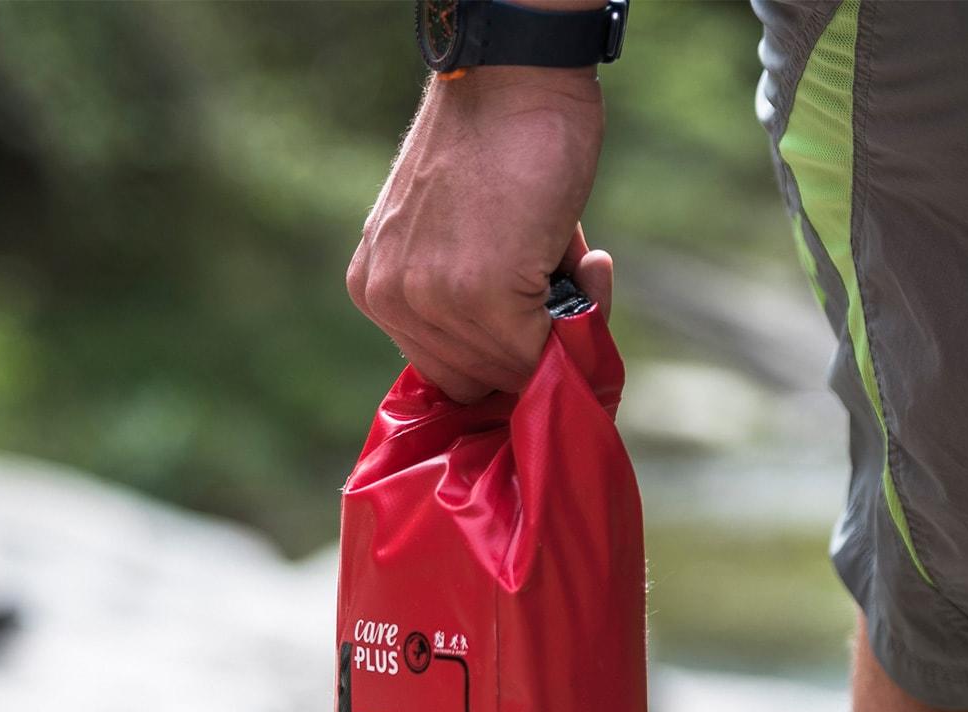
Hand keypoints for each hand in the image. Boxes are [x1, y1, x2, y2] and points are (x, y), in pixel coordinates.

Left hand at [347, 67, 613, 402]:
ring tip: (579, 264)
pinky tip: (592, 259)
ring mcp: (433, 300)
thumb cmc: (498, 143)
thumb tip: (530, 354)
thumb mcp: (453, 236)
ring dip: (564, 327)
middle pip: (474, 379)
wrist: (512, 77)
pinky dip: (586, 313)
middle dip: (530, 346)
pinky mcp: (484, 296)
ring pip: (512, 371)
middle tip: (570, 285)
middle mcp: (391, 299)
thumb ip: (466, 296)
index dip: (501, 351)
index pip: (443, 367)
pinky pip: (544, 353)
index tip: (542, 313)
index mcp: (374, 287)